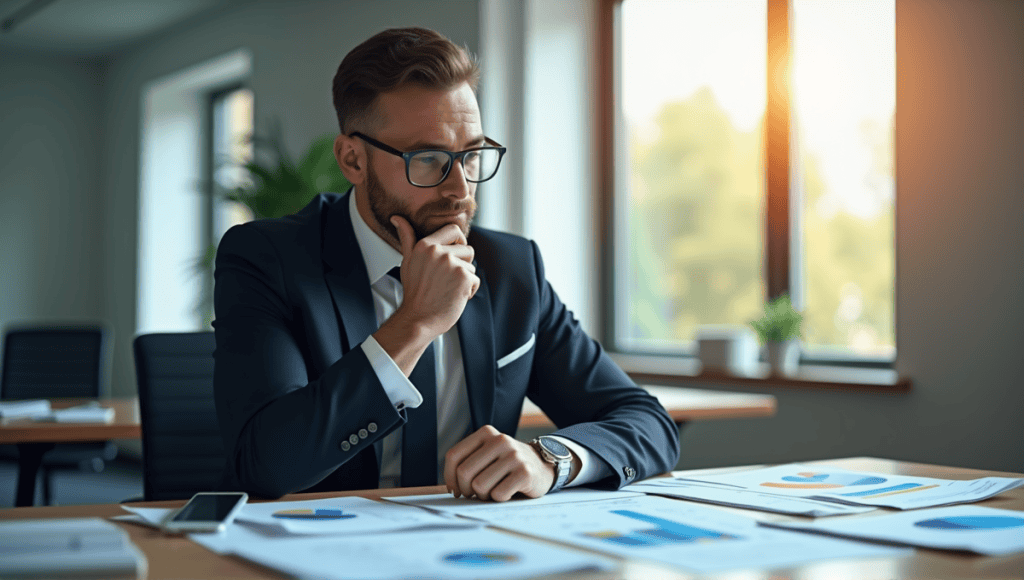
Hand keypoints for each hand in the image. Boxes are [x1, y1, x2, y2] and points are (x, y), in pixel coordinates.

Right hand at [391, 215, 479, 339]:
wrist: (418, 319)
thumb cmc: (414, 292)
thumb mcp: (408, 261)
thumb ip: (407, 238)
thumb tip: (397, 218)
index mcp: (425, 245)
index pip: (454, 230)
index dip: (458, 242)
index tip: (453, 255)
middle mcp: (438, 252)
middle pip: (467, 249)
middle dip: (462, 265)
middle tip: (445, 280)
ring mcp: (451, 264)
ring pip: (472, 266)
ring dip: (464, 279)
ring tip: (447, 289)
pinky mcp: (463, 277)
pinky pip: (475, 280)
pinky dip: (469, 291)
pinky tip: (454, 297)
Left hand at [444, 425, 556, 501]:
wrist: (542, 466)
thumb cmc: (508, 465)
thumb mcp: (488, 454)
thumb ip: (468, 461)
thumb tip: (452, 487)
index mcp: (486, 433)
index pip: (454, 456)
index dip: (450, 477)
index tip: (455, 489)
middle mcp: (500, 440)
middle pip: (464, 472)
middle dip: (466, 489)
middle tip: (475, 493)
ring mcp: (513, 456)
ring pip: (479, 486)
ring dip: (484, 495)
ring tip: (493, 490)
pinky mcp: (525, 472)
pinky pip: (498, 494)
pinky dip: (500, 498)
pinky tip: (508, 492)